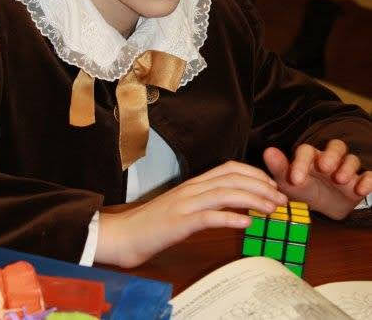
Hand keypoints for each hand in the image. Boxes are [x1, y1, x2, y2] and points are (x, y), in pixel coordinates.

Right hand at [96, 160, 287, 266]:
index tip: (272, 184)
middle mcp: (192, 189)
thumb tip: (230, 207)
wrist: (122, 234)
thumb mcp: (181, 207)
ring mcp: (185, 204)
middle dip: (261, 186)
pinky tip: (247, 223)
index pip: (229, 168)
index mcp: (193, 183)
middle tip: (281, 198)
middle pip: (233, 178)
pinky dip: (231, 218)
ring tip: (272, 209)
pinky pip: (209, 216)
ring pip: (226, 193)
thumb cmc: (151, 224)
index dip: (254, 173)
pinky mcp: (180, 222)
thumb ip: (203, 203)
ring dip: (253, 200)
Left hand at [263, 139, 371, 219]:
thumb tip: (267, 151)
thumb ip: (279, 167)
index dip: (301, 163)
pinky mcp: (358, 181)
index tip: (295, 179)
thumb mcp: (288, 182)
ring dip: (348, 167)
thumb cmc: (303, 188)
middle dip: (331, 155)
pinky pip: (368, 175)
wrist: (323, 207)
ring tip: (341, 180)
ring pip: (352, 159)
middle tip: (325, 168)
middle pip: (335, 146)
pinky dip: (367, 180)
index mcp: (310, 157)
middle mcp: (329, 159)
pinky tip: (361, 189)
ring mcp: (345, 169)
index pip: (307, 151)